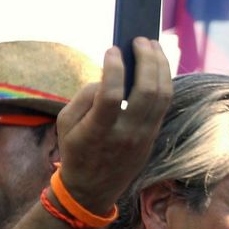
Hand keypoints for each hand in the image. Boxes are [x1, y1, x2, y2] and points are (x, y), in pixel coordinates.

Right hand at [53, 38, 172, 214]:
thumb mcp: (64, 125)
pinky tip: (157, 66)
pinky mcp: (154, 134)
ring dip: (161, 65)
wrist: (92, 188)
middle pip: (147, 90)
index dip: (113, 68)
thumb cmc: (75, 151)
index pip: (111, 95)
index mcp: (98, 132)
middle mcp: (126, 133)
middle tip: (140, 41)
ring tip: (152, 47)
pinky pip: (165, 102)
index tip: (111, 49)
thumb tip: (107, 77)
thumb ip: (84, 98)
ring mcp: (144, 134)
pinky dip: (164, 79)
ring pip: (163, 94)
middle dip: (147, 59)